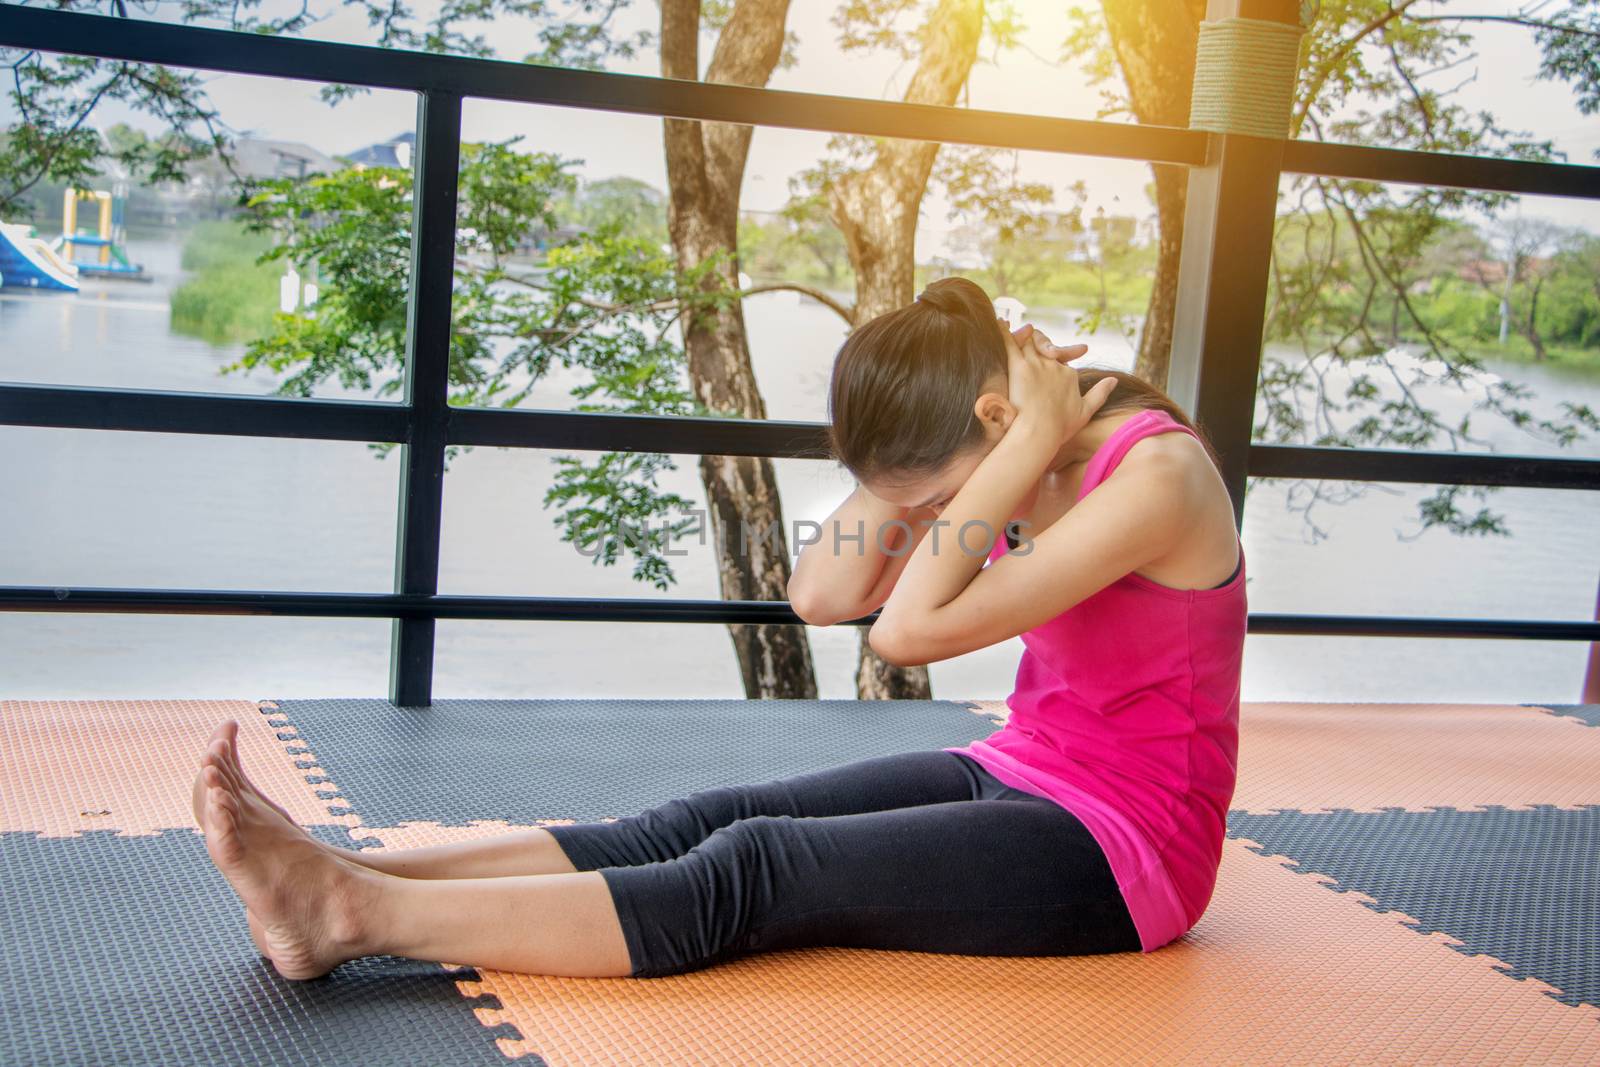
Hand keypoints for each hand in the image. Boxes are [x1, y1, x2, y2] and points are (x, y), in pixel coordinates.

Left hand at [1001, 319, 1115, 448]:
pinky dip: (1003, 331)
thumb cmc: (1060, 427)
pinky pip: (1010, 342)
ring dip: (1022, 335)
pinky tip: (998, 322)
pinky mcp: (1019, 366)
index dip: (1056, 358)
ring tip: (1011, 329)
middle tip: (1029, 343)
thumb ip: (1100, 393)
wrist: (1040, 432)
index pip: (1061, 360)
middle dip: (1039, 343)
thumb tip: (1114, 380)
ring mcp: (1037, 364)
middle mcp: (1054, 365)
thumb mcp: (1086, 411)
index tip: (1049, 361)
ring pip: (1028, 341)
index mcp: (1069, 374)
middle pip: (1045, 346)